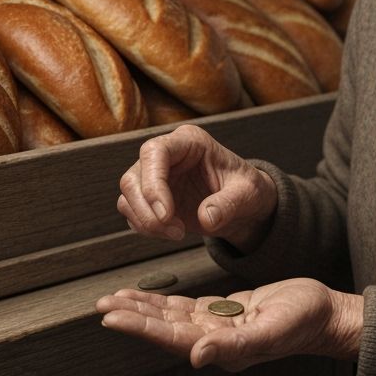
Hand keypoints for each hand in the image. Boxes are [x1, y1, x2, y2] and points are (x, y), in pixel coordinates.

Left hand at [95, 277, 363, 371]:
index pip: (172, 337)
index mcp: (223, 348)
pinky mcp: (226, 313)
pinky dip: (164, 302)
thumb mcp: (271, 330)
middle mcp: (215, 341)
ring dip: (143, 308)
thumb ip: (234, 346)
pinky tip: (148, 297)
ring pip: (172, 317)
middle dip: (133, 317)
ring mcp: (219, 327)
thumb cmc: (305, 322)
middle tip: (101, 305)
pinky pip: (187, 307)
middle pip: (165, 328)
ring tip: (114, 300)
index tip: (111, 317)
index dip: (141, 327)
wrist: (326, 314)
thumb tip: (197, 355)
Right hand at [117, 124, 277, 249]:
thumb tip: (206, 218)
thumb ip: (229, 204)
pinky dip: (147, 228)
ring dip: (146, 221)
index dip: (153, 183)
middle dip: (147, 210)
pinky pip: (132, 212)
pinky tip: (172, 232)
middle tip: (176, 231)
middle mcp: (166, 155)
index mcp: (188, 141)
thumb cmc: (246, 189)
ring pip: (128, 195)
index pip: (154, 152)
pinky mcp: (150, 197)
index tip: (166, 214)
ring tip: (178, 233)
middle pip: (133, 177)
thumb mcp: (248, 194)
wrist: (244, 205)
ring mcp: (155, 176)